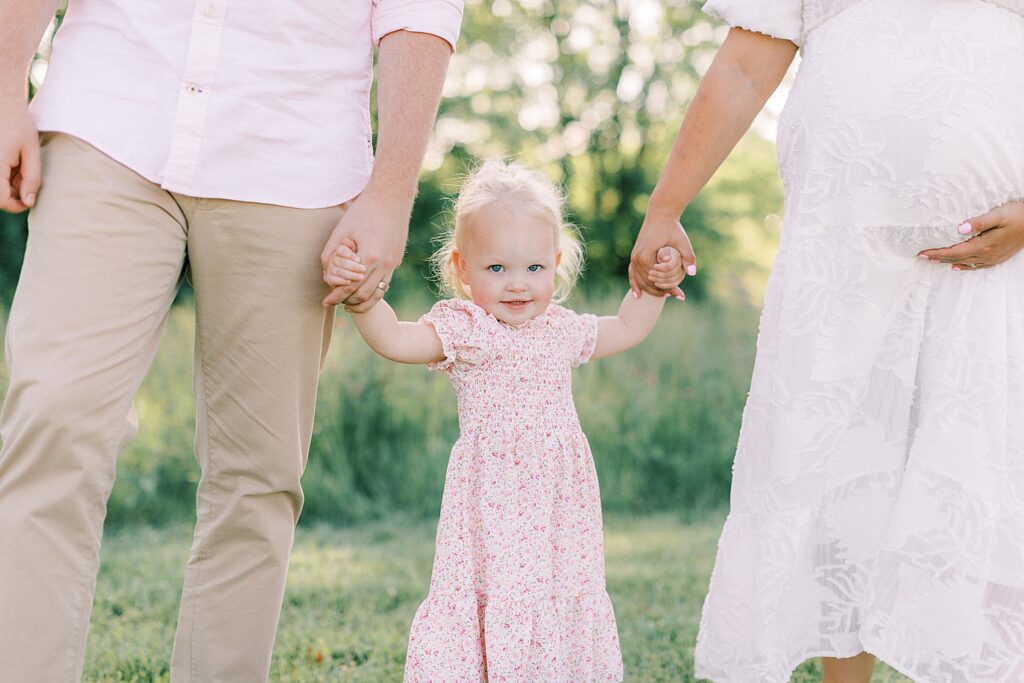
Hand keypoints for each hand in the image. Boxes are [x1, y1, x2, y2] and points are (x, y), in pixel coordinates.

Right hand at [1, 98, 40, 212]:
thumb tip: (28, 202)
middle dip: (12, 192)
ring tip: (18, 163)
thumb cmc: (18, 123)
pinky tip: (10, 160)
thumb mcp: (32, 151)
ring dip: (7, 182)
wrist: (1, 101)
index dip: (16, 205)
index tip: (29, 199)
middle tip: (24, 174)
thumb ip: (32, 178)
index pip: (0, 200)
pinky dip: (3, 173)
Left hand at [320, 190, 409, 310]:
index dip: (335, 296)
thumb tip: (326, 275)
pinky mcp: (396, 260)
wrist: (391, 197)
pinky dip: (373, 292)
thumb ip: (331, 254)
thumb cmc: (363, 210)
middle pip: (363, 295)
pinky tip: (363, 290)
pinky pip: (384, 284)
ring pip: (377, 294)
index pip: (349, 286)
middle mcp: (384, 264)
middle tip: (335, 303)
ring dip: (363, 302)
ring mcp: (393, 263)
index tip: (325, 302)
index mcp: (369, 256)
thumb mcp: (342, 230)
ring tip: (350, 304)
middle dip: (347, 302)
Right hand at [630, 207, 696, 297]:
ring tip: (664, 295)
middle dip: (659, 291)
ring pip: (639, 280)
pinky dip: (635, 284)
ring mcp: (633, 257)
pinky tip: (638, 295)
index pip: (656, 280)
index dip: (668, 288)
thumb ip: (688, 257)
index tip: (679, 294)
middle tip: (673, 296)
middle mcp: (636, 259)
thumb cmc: (672, 227)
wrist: (660, 213)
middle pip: (647, 282)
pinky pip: (632, 273)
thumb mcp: (682, 241)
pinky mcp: (634, 255)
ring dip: (649, 289)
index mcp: (646, 257)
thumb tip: (692, 273)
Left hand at [917, 201, 1023, 270]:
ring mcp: (993, 258)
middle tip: (921, 256)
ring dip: (948, 261)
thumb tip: (959, 228)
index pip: (953, 252)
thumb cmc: (1020, 214)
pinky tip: (956, 266)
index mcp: (984, 245)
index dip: (936, 253)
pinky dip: (964, 266)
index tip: (922, 252)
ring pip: (965, 262)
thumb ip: (979, 222)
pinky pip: (976, 266)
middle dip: (938, 257)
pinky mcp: (998, 258)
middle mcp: (987, 255)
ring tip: (933, 260)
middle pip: (956, 258)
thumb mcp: (999, 214)